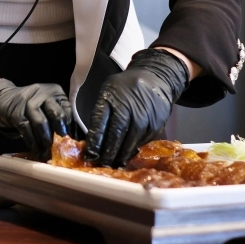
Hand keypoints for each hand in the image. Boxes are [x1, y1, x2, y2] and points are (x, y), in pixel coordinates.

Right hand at [0, 79, 71, 158]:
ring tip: (48, 154)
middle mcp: (42, 92)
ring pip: (41, 123)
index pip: (67, 109)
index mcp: (54, 91)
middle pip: (55, 113)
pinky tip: (36, 151)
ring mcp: (27, 101)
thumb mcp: (46, 106)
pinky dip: (32, 142)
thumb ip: (58, 117)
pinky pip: (26, 129)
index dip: (70, 127)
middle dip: (60, 133)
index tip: (71, 142)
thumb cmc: (30, 107)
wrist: (2, 99)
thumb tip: (72, 140)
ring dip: (45, 141)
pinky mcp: (15, 111)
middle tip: (62, 148)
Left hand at [85, 48, 188, 166]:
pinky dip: (132, 151)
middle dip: (106, 154)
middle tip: (100, 164)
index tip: (89, 154)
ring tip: (112, 164)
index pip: (100, 124)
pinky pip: (141, 144)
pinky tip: (126, 155)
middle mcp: (128, 111)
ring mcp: (143, 120)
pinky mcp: (155, 127)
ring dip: (119, 156)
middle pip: (115, 138)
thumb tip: (93, 137)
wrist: (155, 78)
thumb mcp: (108, 91)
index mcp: (111, 100)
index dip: (94, 142)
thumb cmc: (125, 86)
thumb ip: (101, 111)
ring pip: (129, 144)